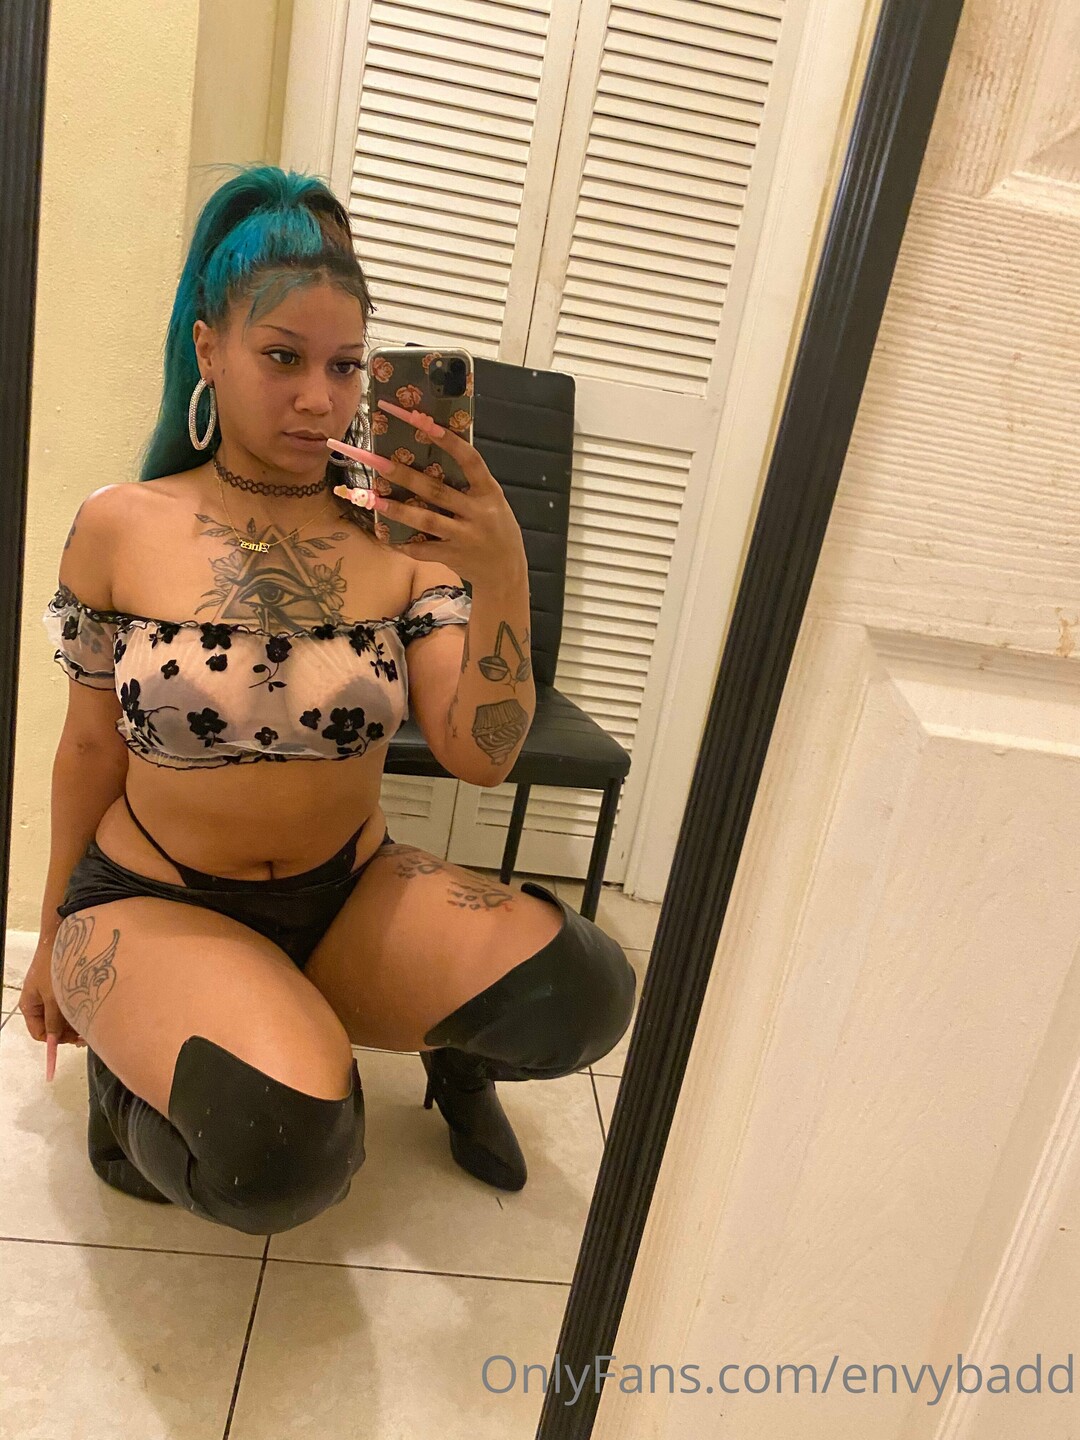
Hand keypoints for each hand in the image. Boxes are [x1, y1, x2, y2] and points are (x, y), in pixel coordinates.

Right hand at [18, 937, 85, 1083]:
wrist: (61, 937)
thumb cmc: (54, 968)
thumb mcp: (54, 997)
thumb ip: (54, 1020)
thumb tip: (54, 1041)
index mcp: (30, 1006)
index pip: (40, 1033)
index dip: (55, 1040)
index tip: (74, 1039)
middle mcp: (39, 1002)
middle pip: (52, 1025)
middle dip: (68, 1031)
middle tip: (87, 1033)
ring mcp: (51, 994)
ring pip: (62, 1016)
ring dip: (75, 1021)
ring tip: (91, 1022)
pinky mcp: (62, 987)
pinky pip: (69, 1004)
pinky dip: (77, 1009)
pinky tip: (90, 1010)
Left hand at [327, 400, 526, 587]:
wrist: (507, 571)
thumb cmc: (497, 528)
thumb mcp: (493, 501)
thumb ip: (470, 482)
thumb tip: (436, 450)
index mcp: (490, 492)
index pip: (470, 460)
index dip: (447, 440)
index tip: (423, 420)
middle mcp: (478, 513)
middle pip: (437, 491)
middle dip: (405, 475)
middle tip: (377, 461)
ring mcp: (465, 537)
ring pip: (427, 521)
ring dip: (398, 510)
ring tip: (374, 498)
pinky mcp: (454, 557)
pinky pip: (424, 550)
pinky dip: (404, 544)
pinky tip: (385, 535)